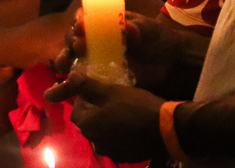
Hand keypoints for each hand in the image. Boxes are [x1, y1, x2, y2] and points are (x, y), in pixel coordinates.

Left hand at [44, 72, 168, 162]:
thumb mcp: (111, 91)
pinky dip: (118, 135)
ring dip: (106, 125)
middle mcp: (95, 143)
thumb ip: (87, 86)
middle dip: (94, 112)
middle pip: (89, 125)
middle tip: (109, 100)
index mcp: (88, 126)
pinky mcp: (125, 157)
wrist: (165, 128)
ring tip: (120, 112)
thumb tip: (69, 76)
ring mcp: (111, 152)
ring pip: (102, 135)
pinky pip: (115, 144)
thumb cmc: (135, 106)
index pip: (76, 112)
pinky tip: (130, 126)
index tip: (95, 92)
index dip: (83, 100)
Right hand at [53, 11, 185, 91]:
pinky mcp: (102, 76)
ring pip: (74, 57)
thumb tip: (126, 28)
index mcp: (107, 22)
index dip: (80, 22)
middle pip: (75, 38)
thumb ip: (138, 29)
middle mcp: (98, 39)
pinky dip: (73, 80)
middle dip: (70, 42)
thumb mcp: (149, 29)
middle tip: (75, 48)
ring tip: (62, 66)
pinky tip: (66, 83)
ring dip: (65, 59)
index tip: (80, 27)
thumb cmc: (158, 38)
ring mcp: (98, 57)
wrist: (171, 62)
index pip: (86, 19)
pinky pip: (84, 77)